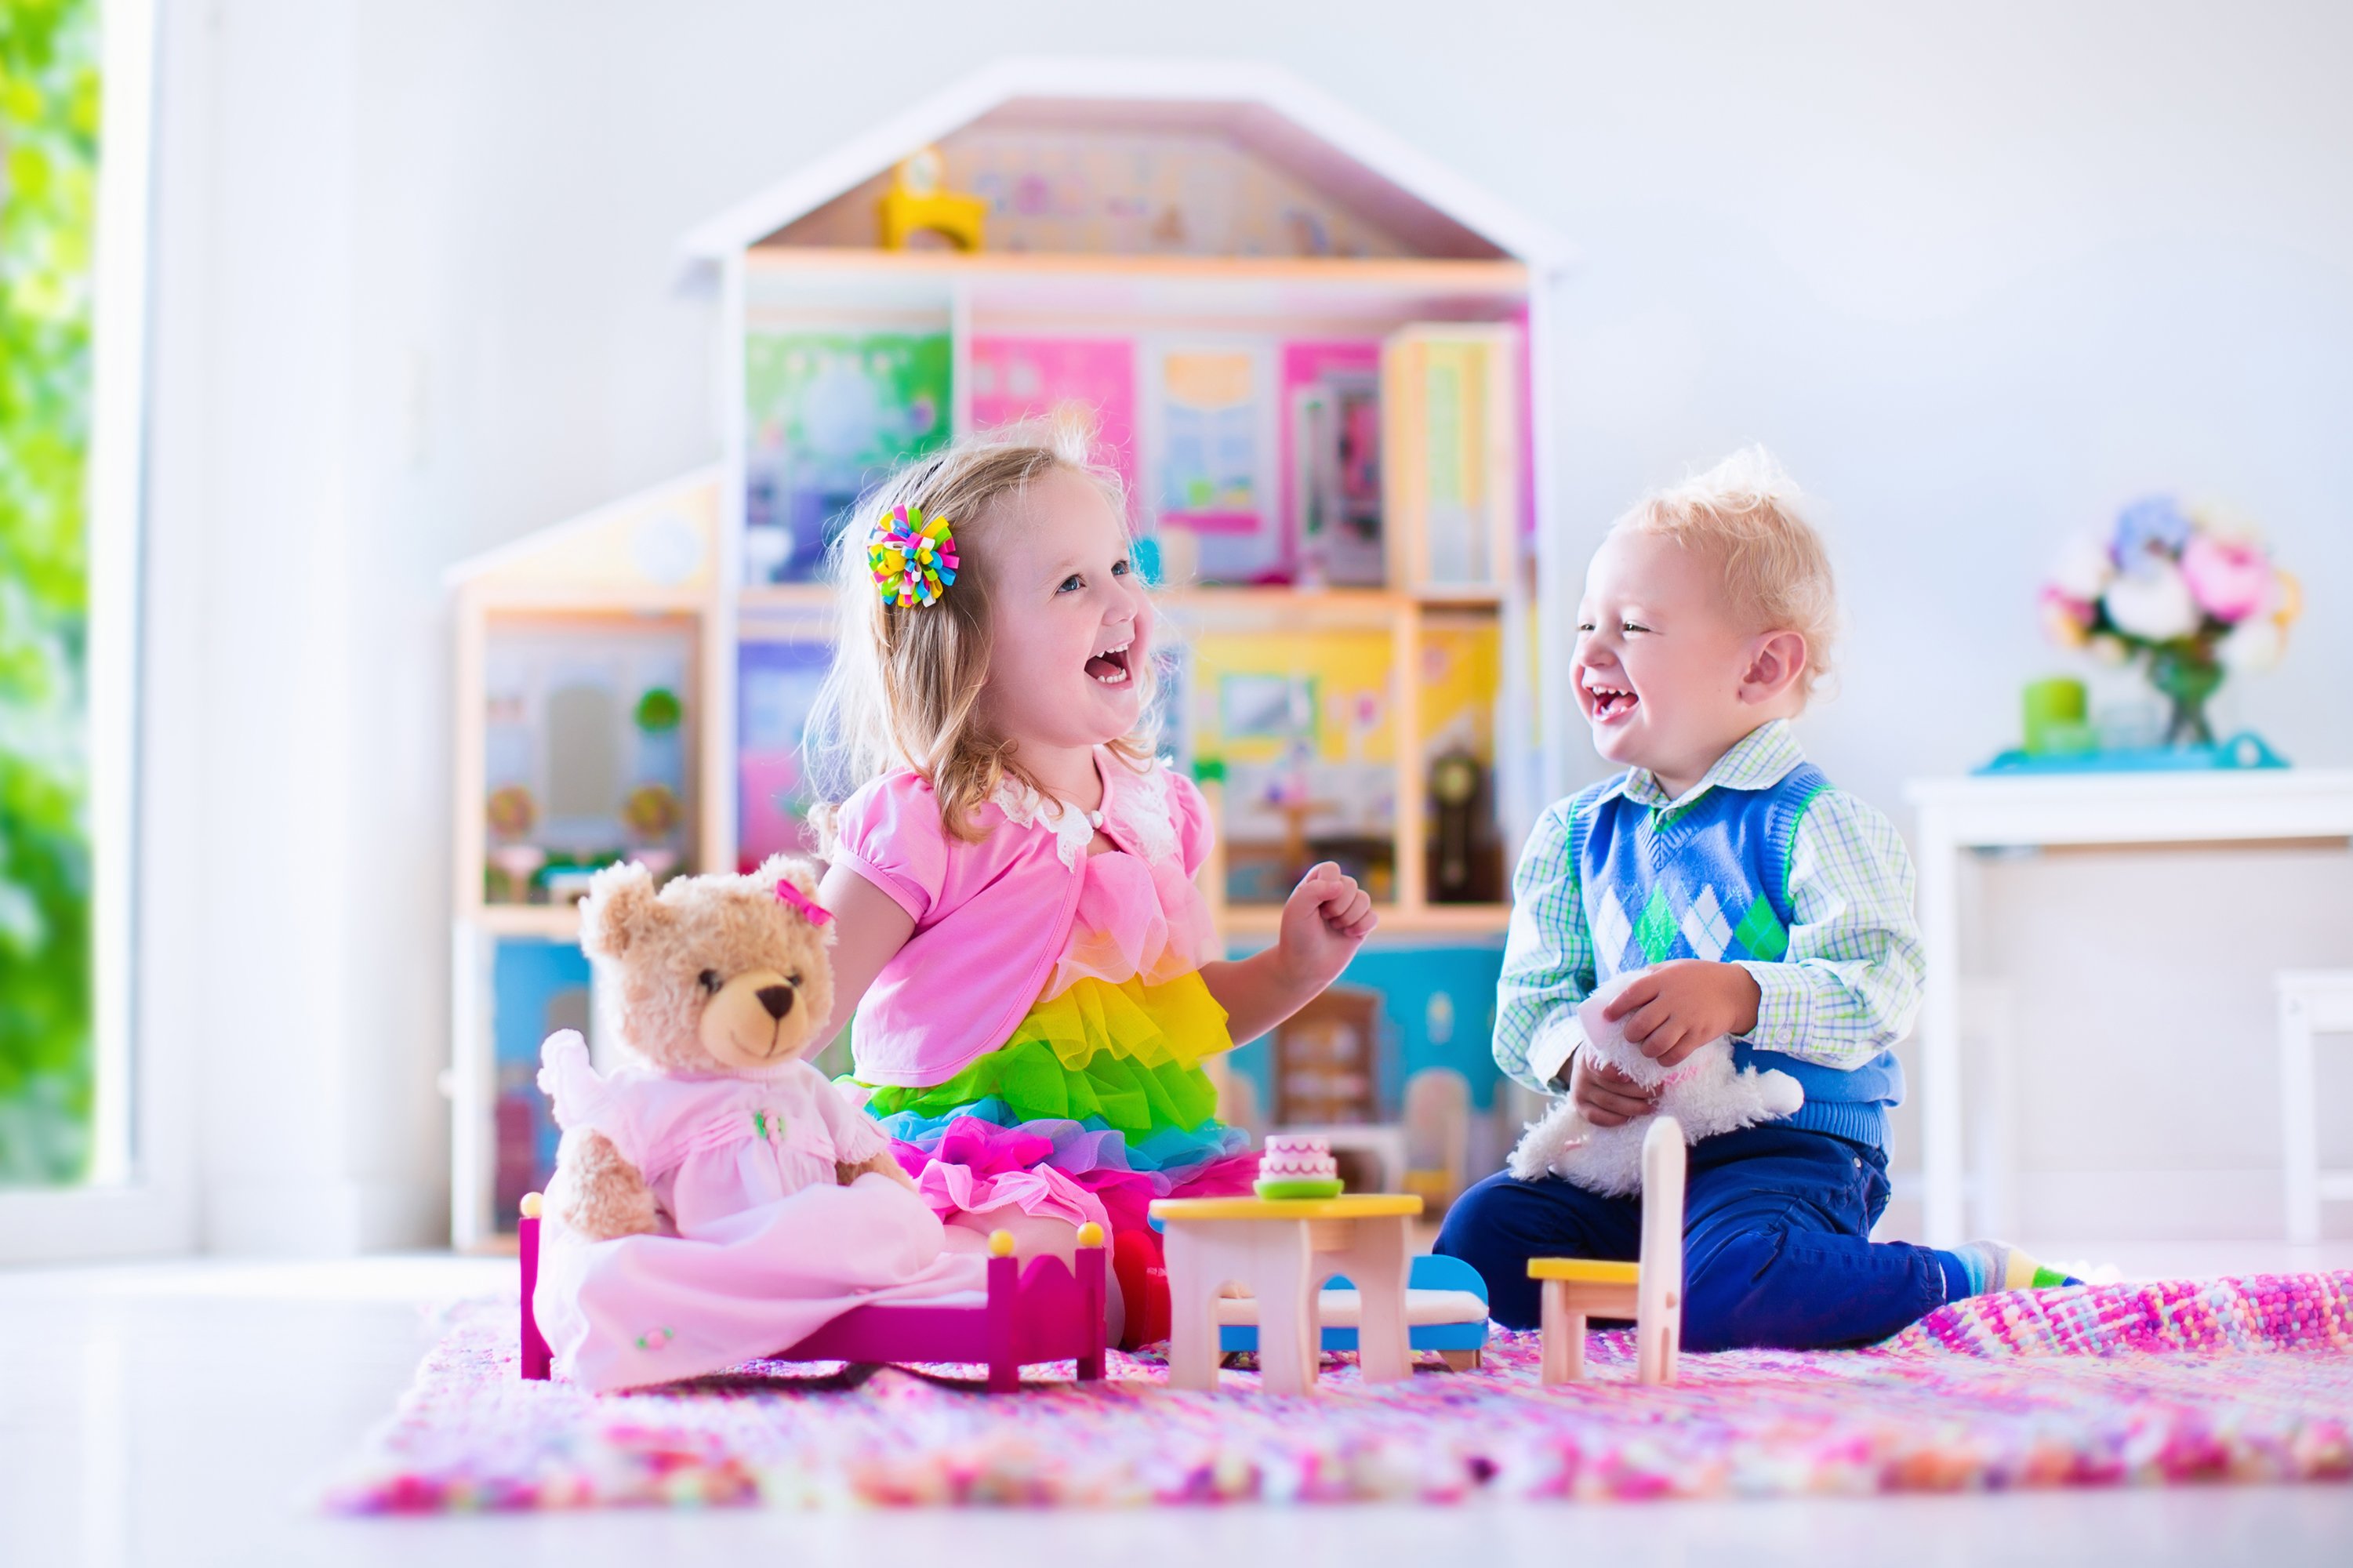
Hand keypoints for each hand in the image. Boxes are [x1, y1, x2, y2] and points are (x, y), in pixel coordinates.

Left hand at [1276, 861, 1376, 991]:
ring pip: (1365, 899)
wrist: (1305, 968)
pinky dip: (1362, 927)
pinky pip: (1373, 917)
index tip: (1318, 904)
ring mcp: (1348, 909)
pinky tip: (1348, 935)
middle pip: (1350, 884)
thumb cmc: (1297, 937)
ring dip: (1349, 917)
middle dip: (1339, 905)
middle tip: (1325, 919)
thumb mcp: (1297, 910)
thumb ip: (1314, 890)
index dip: (1328, 884)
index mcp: (1315, 884)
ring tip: (1335, 928)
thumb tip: (1341, 885)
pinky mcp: (1360, 926)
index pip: (1331, 869)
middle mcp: (1333, 894)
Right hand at [1570, 1052, 1655, 1128]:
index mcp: (1591, 1054)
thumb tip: (1655, 1059)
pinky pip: (1596, 1117)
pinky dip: (1614, 1119)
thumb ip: (1628, 1051)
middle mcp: (1583, 1072)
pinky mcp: (1580, 1106)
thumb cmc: (1609, 1057)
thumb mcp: (1614, 1048)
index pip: (1596, 1064)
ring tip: (1650, 1107)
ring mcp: (1580, 1090)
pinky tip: (1629, 1118)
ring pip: (1607, 1103)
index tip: (1629, 1077)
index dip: (1611, 1072)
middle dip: (1637, 1092)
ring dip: (1632, 1107)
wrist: (1587, 1067)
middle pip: (1610, 1087)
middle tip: (1657, 1092)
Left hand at [1602, 959, 1761, 1067]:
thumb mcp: (1673, 968)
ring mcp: (1686, 1019)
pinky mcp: (1699, 1035)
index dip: (1615, 1007)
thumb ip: (1651, 976)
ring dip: (1646, 1050)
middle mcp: (1672, 1000)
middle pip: (1640, 1025)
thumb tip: (1622, 988)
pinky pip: (1675, 1055)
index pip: (1631, 994)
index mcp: (1663, 980)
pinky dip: (1665, 1060)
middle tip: (1632, 1036)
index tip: (1608, 1016)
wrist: (1733, 990)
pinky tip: (1663, 1056)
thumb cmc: (1697, 977)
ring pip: (1655, 1044)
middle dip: (1630, 1035)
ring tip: (1647, 1048)